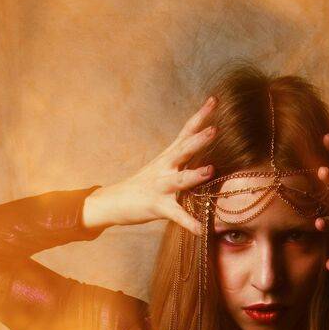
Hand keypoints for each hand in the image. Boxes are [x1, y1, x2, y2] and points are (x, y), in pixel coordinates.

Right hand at [82, 97, 217, 233]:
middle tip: (215, 130)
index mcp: (168, 157)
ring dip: (195, 174)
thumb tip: (209, 155)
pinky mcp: (157, 206)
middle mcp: (165, 167)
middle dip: (199, 140)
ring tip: (210, 170)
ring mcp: (160, 186)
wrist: (113, 201)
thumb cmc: (144, 185)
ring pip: (179, 179)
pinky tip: (201, 229)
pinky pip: (176, 215)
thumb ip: (184, 160)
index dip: (200, 116)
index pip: (186, 131)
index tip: (215, 100)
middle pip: (183, 150)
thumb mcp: (163, 167)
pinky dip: (189, 222)